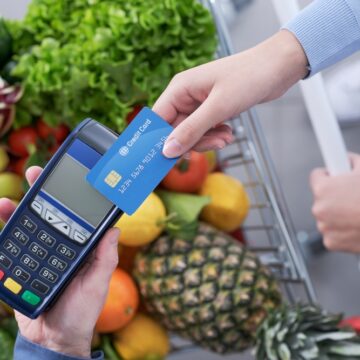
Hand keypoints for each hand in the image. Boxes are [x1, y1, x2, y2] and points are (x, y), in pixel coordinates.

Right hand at [0, 166, 119, 357]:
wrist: (55, 338)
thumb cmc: (81, 311)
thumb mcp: (98, 284)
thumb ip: (105, 259)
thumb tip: (114, 229)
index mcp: (80, 246)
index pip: (75, 216)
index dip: (71, 196)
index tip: (66, 178)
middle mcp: (60, 245)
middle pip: (49, 214)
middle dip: (39, 193)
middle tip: (32, 175)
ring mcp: (39, 254)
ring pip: (26, 227)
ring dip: (15, 211)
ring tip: (6, 202)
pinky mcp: (21, 267)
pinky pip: (10, 248)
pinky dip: (3, 235)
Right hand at [154, 30, 307, 157]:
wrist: (277, 68)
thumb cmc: (248, 78)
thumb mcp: (218, 108)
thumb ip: (191, 131)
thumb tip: (167, 151)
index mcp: (180, 88)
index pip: (158, 119)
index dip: (159, 139)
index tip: (165, 159)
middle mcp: (186, 95)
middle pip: (175, 129)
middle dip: (193, 142)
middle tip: (215, 145)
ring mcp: (199, 103)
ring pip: (192, 133)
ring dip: (207, 140)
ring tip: (226, 138)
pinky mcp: (212, 109)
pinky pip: (205, 130)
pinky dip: (215, 135)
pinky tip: (228, 132)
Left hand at [310, 154, 359, 252]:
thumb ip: (352, 162)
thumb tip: (346, 159)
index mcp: (323, 188)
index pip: (316, 176)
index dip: (329, 176)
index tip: (334, 177)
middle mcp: (318, 208)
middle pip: (321, 198)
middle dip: (334, 197)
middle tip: (353, 197)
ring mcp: (324, 227)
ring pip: (327, 216)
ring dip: (338, 215)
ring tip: (357, 213)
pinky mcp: (330, 242)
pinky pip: (333, 233)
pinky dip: (342, 231)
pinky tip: (356, 226)